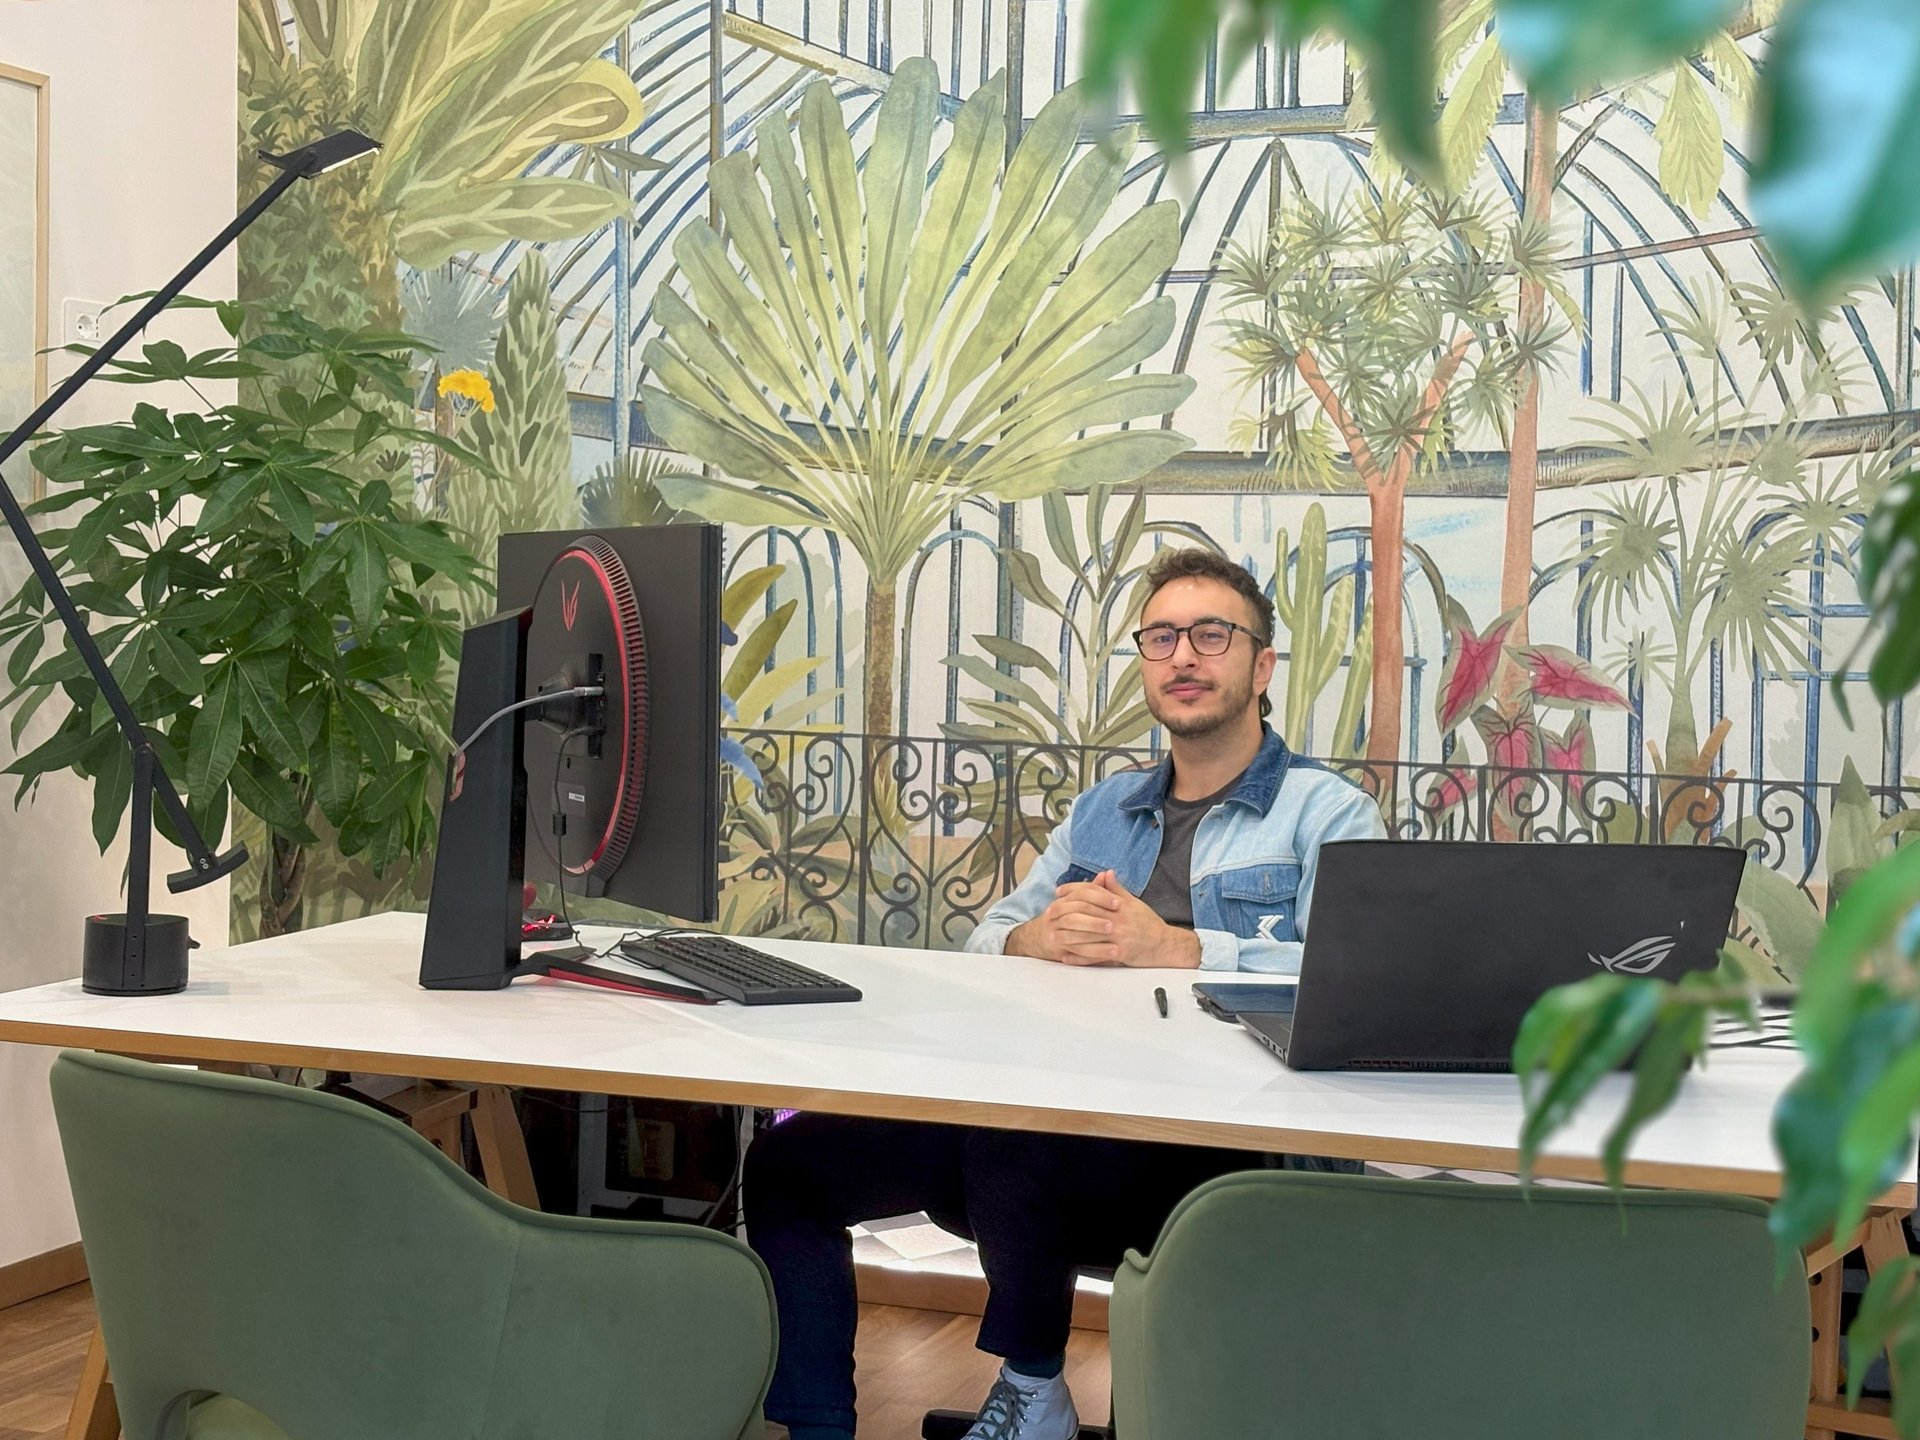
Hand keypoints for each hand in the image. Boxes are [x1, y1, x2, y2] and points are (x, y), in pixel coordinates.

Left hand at [1008, 870, 1200, 968]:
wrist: (1165, 945)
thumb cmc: (1148, 923)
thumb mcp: (1134, 903)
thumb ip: (1117, 890)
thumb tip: (1106, 873)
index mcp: (1119, 906)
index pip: (1092, 894)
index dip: (1073, 891)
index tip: (1058, 891)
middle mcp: (1116, 920)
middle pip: (1085, 914)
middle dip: (1065, 912)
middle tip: (1048, 913)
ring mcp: (1117, 937)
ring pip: (1087, 936)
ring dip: (1067, 937)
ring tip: (1052, 936)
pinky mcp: (1119, 954)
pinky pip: (1095, 956)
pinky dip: (1078, 957)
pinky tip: (1065, 957)